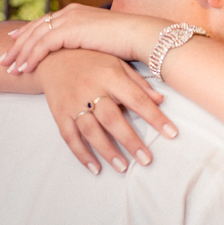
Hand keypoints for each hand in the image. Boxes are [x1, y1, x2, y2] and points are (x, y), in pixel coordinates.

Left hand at [0, 4, 166, 74]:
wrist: (140, 36)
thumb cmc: (128, 44)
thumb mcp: (101, 43)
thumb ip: (86, 45)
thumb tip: (81, 57)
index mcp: (76, 13)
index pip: (45, 23)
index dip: (27, 34)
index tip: (13, 44)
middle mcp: (69, 13)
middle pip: (34, 29)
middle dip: (16, 45)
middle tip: (2, 59)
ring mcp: (68, 20)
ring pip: (34, 37)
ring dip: (19, 54)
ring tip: (8, 69)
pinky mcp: (70, 30)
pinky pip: (43, 45)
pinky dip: (31, 57)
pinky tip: (24, 69)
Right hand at [39, 50, 176, 173]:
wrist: (52, 56)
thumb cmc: (91, 60)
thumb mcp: (116, 63)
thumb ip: (138, 83)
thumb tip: (161, 100)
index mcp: (109, 75)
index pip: (136, 99)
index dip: (155, 117)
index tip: (171, 133)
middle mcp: (90, 89)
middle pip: (112, 119)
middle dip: (130, 140)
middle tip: (147, 160)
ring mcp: (73, 102)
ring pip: (90, 131)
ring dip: (107, 151)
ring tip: (123, 168)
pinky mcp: (59, 113)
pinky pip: (69, 137)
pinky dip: (82, 154)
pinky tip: (95, 168)